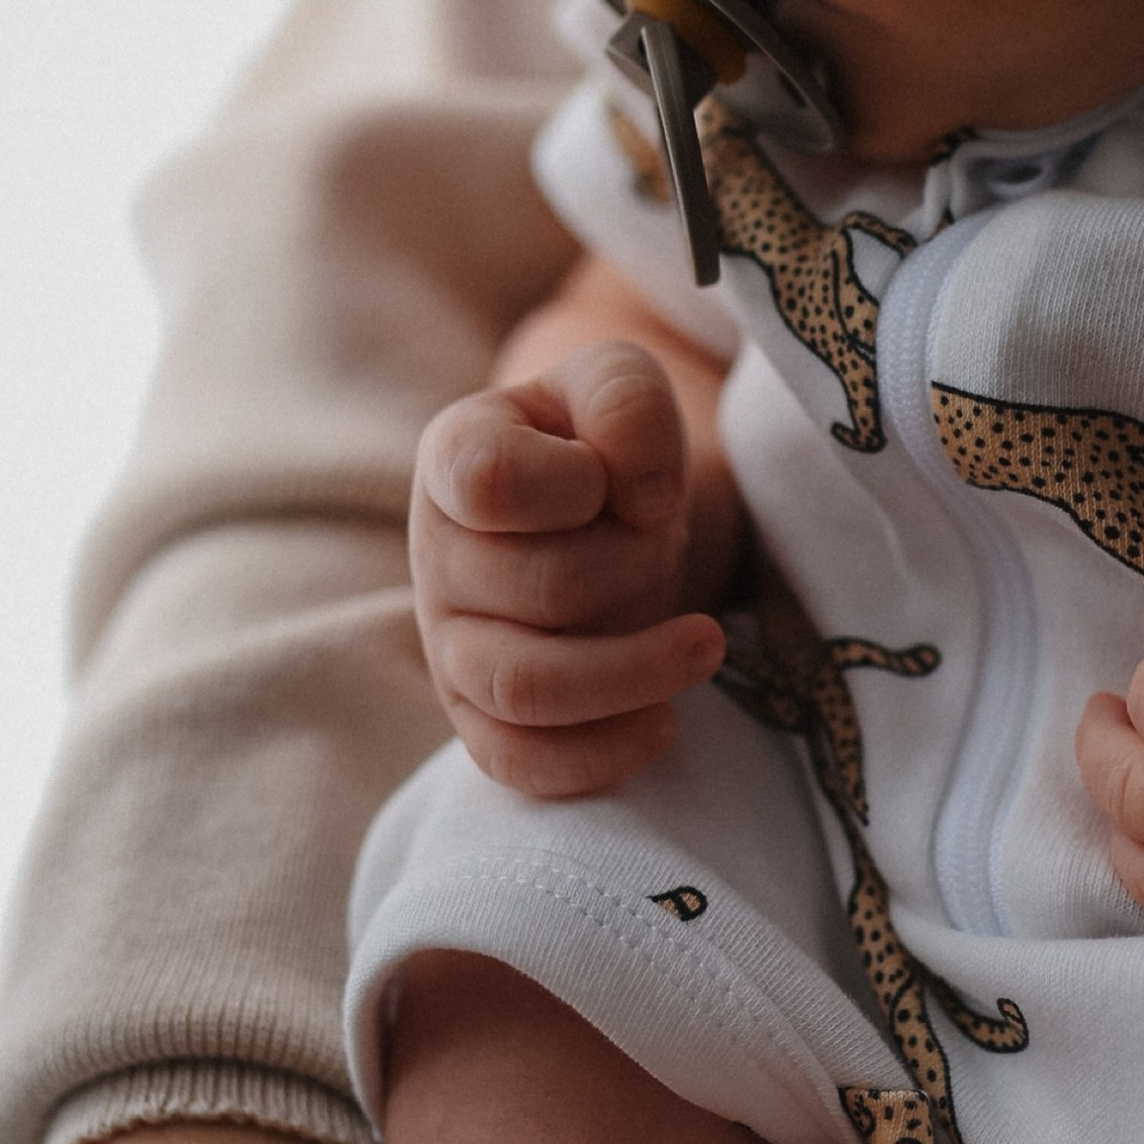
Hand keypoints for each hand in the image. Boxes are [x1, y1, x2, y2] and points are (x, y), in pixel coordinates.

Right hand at [412, 338, 728, 794]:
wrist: (607, 514)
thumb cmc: (606, 443)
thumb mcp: (621, 381)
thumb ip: (624, 402)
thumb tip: (633, 496)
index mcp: (455, 458)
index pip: (489, 480)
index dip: (577, 484)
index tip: (620, 480)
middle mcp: (437, 556)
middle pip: (542, 587)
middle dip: (634, 565)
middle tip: (665, 542)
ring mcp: (452, 646)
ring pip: (524, 688)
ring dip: (635, 671)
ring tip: (706, 645)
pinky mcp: (482, 720)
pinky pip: (520, 763)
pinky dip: (602, 754)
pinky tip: (664, 721)